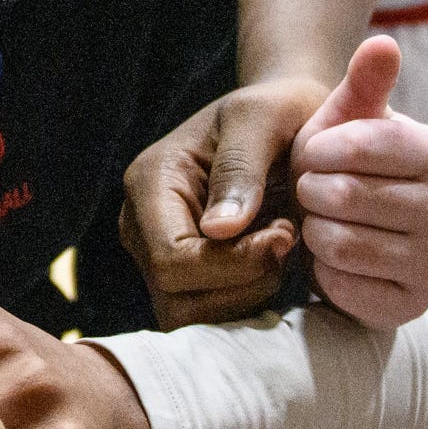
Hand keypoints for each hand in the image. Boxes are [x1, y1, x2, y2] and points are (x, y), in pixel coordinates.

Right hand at [120, 73, 331, 325]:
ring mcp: (159, 256)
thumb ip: (241, 168)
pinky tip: (271, 262)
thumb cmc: (275, 111)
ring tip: (278, 246)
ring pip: (192, 317)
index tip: (283, 234)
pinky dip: (248, 300)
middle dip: (243, 283)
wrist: (284, 121)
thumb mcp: (263, 118)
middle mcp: (142, 227)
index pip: (171, 261)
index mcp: (150, 183)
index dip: (232, 264)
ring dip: (248, 294)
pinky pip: (210, 317)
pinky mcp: (185, 277)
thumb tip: (219, 230)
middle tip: (284, 240)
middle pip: (177, 297)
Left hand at [287, 35, 427, 329]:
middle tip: (312, 192)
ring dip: (312, 230)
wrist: (369, 227)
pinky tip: (331, 257)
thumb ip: (366, 81)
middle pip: (341, 197)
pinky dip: (323, 272)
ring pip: (338, 243)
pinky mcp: (413, 305)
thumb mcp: (354, 118)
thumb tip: (382, 42)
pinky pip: (342, 287)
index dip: (316, 150)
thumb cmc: (350, 164)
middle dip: (309, 192)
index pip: (356, 146)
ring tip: (319, 219)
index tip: (311, 154)